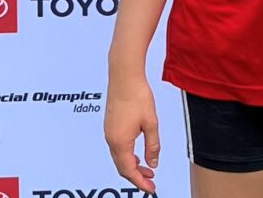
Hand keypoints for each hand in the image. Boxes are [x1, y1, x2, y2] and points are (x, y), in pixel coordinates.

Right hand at [104, 73, 159, 194]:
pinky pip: (117, 147)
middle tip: (151, 180)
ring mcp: (108, 132)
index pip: (129, 170)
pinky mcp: (110, 125)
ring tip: (146, 168)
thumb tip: (153, 163)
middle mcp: (111, 139)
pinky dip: (126, 155)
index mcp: (120, 142)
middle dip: (136, 175)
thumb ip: (153, 146)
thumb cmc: (138, 96)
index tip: (151, 188)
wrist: (124, 75)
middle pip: (122, 166)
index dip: (140, 182)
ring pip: (118, 157)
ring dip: (131, 165)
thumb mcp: (151, 123)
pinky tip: (136, 152)